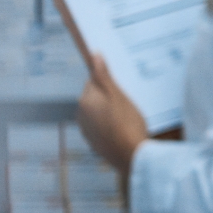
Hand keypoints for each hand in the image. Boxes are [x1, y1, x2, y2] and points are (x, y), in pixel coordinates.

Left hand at [78, 53, 149, 176]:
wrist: (131, 156)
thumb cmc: (127, 124)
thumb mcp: (118, 95)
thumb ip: (104, 76)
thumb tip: (94, 55)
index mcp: (85, 100)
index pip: (93, 81)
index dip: (109, 82)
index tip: (123, 86)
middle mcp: (81, 115)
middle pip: (95, 97)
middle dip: (108, 97)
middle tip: (128, 101)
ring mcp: (87, 130)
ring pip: (98, 112)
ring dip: (109, 111)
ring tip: (128, 117)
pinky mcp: (94, 142)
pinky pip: (101, 127)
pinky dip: (110, 125)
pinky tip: (123, 129)